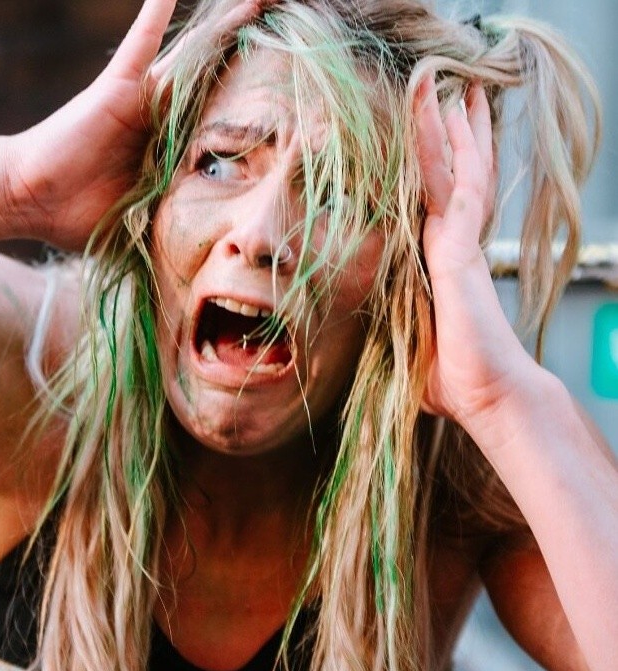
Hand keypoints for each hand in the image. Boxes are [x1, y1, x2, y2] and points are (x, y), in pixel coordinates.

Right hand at [2, 0, 268, 249]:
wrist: (32, 200)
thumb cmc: (81, 218)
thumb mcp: (144, 226)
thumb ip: (174, 228)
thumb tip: (208, 267)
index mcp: (171, 151)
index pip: (222, 127)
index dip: (258, 115)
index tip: (298, 109)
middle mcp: (162, 119)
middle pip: (217, 84)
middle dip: (252, 61)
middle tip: (293, 33)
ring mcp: (142, 100)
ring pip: (192, 58)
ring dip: (223, 27)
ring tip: (262, 0)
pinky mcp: (118, 90)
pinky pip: (138, 46)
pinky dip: (154, 17)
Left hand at [415, 73, 537, 429]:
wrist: (486, 396)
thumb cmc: (453, 379)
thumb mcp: (410, 346)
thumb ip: (396, 329)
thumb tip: (372, 340)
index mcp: (438, 264)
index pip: (434, 204)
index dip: (437, 169)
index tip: (432, 141)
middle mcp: (451, 247)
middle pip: (451, 179)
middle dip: (451, 137)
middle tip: (451, 96)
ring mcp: (459, 245)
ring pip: (456, 172)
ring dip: (453, 129)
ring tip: (455, 88)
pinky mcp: (460, 251)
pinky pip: (459, 187)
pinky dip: (456, 150)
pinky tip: (455, 114)